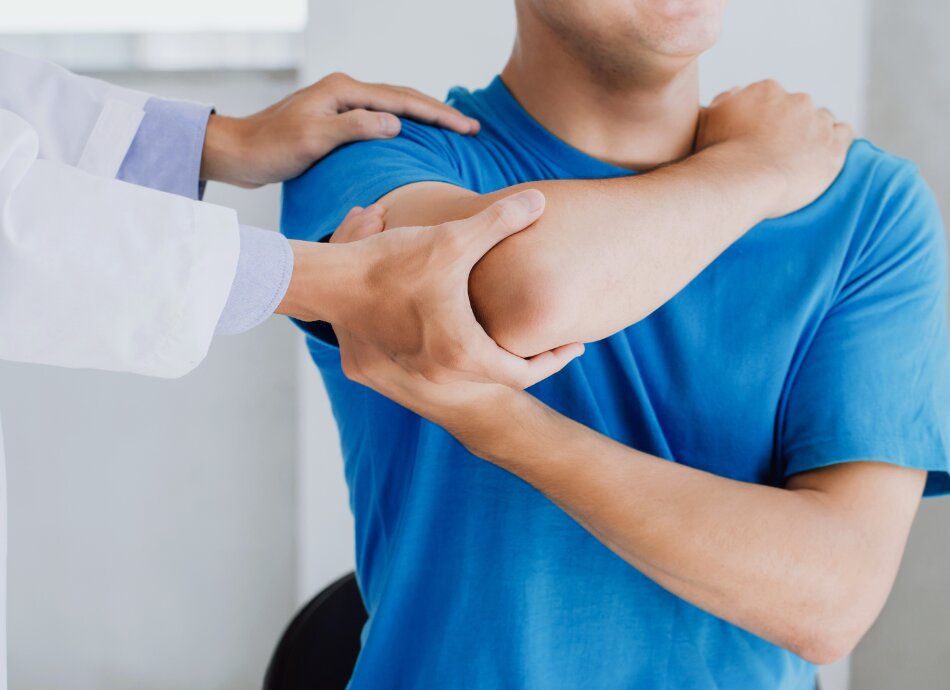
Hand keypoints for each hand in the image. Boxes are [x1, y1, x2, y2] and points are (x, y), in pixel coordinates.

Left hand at [200, 72, 479, 187]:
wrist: (238, 152)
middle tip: (472, 128)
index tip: (467, 127)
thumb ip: (355, 128)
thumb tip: (396, 122)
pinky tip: (412, 137)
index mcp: (344, 91)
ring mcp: (339, 105)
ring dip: (424, 118)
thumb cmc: (270, 147)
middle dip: (440, 113)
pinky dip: (403, 125)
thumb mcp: (314, 139)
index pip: (402, 100)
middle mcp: (344, 92)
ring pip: (393, 107)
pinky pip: (379, 118)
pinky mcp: (334, 120)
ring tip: (453, 130)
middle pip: (403, 98)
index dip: (438, 114)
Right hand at [324, 190, 583, 389]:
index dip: (553, 361)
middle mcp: (440, 373)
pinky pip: (436, 372)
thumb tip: (540, 201)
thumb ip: (500, 221)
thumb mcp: (453, 239)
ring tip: (510, 337)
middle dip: (526, 361)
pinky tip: (463, 335)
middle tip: (548, 343)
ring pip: (467, 377)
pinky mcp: (390, 368)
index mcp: (463, 352)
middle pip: (498, 378)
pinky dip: (458, 359)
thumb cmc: (392, 263)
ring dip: (491, 360)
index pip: (524, 373)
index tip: (572, 346)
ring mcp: (412, 375)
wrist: (330, 281)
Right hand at [696, 80, 854, 217]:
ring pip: (822, 120)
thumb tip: (735, 92)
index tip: (760, 138)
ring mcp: (818, 122)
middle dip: (792, 126)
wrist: (741, 181)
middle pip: (800, 108)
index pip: (775, 99)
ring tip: (800, 157)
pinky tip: (822, 155)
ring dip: (814, 134)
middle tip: (777, 151)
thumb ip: (724, 101)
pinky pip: (844, 133)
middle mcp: (796, 100)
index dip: (768, 119)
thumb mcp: (708, 119)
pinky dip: (836, 141)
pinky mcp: (834, 146)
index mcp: (767, 91)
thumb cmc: (719, 154)